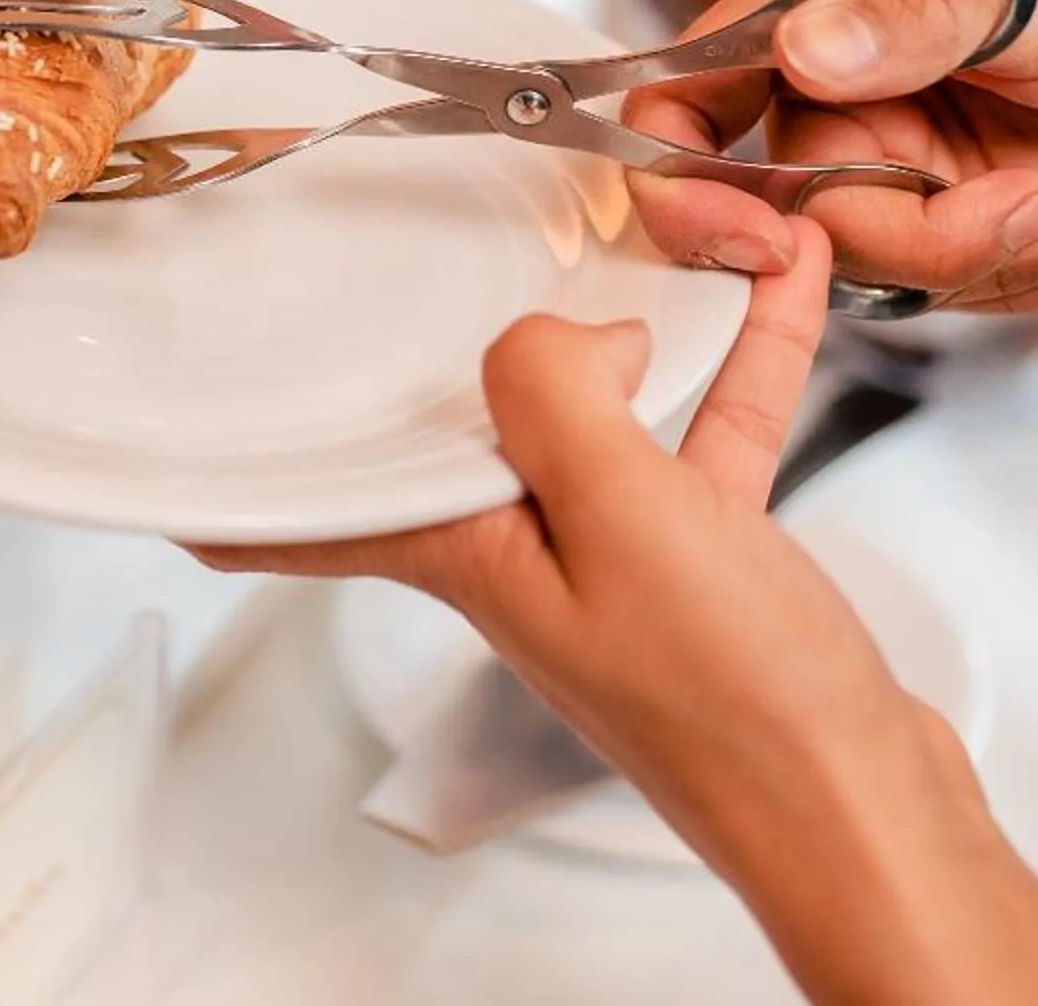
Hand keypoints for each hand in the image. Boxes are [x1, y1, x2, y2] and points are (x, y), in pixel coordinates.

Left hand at [197, 227, 1037, 1005]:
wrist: (863, 812)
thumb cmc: (738, 710)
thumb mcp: (622, 518)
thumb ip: (558, 398)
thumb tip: (564, 332)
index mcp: (476, 554)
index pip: (319, 518)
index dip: (243, 494)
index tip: (174, 476)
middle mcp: (534, 554)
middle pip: (477, 425)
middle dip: (483, 336)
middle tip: (470, 247)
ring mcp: (624, 557)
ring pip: (609, 407)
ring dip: (645, 317)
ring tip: (673, 225)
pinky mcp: (711, 559)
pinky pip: (709, 429)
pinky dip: (739, 357)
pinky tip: (773, 288)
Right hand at [627, 0, 1037, 312]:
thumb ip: (912, 16)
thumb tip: (803, 49)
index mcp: (808, 6)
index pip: (679, 100)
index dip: (686, 184)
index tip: (764, 240)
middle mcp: (827, 90)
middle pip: (795, 221)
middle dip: (923, 240)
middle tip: (1026, 208)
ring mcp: (884, 163)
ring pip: (878, 273)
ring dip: (998, 260)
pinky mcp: (943, 223)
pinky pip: (948, 294)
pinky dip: (1034, 275)